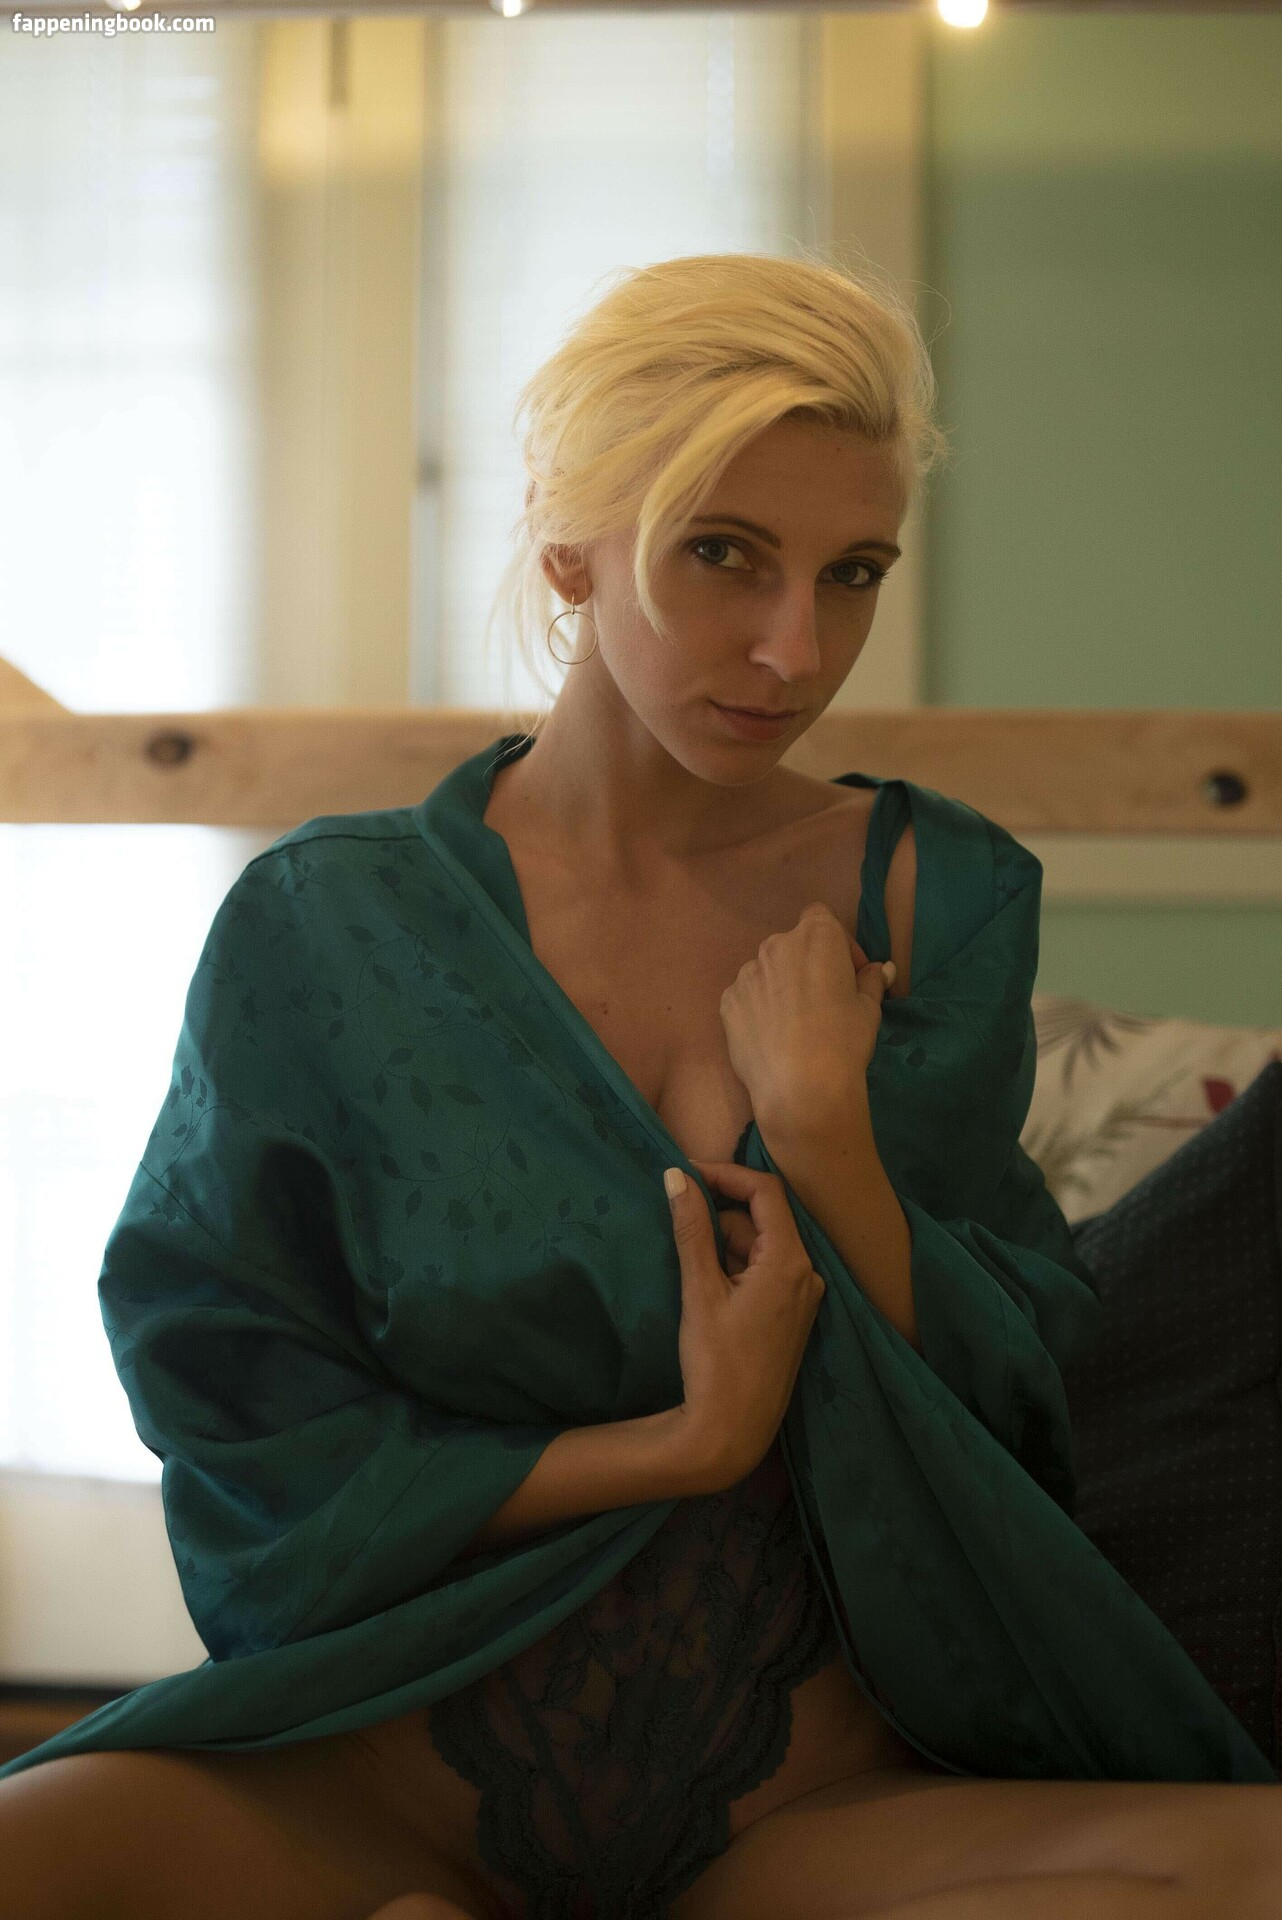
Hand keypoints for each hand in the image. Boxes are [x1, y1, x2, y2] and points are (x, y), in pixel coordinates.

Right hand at [667, 1157, 825, 1489]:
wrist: (731, 1432)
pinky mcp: (792, 1317)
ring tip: (686, 1256)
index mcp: (790, 1261)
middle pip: (764, 1219)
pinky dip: (736, 1266)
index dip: (726, 1174)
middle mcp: (807, 1274)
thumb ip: (691, 1228)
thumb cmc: (715, 1361)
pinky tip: (705, 1282)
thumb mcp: (700, 1290)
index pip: (766, 1191)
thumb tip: (677, 1176)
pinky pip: (766, 1272)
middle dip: (720, 1213)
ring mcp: (803, 1297)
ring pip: (762, 1246)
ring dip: (725, 1242)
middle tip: (677, 1217)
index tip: (687, 1173)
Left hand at [718, 902, 893, 1129]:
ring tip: (793, 1022)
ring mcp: (746, 973)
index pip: (821, 917)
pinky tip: (772, 1035)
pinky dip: (758, 1007)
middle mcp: (775, 945)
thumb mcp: (869, 1008)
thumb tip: (879, 969)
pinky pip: (746, 996)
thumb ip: (872, 980)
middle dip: (808, 964)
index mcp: (815, 937)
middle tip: (824, 1000)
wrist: (801, 1088)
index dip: (838, 944)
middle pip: (792, 945)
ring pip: (767, 970)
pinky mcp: (727, 1001)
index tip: (849, 974)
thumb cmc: (844, 1040)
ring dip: (781, 985)